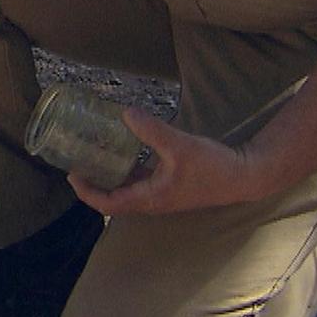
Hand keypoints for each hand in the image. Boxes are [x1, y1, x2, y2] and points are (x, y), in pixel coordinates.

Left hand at [69, 108, 266, 216]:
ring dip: (109, 175)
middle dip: (92, 182)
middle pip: (112, 198)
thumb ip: (151, 129)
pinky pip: (140, 178)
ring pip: (126, 188)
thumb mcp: (179, 145)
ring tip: (94, 153)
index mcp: (149, 199)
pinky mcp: (170, 184)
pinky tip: (124, 148)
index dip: (86, 191)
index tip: (71, 173)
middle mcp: (152, 201)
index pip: (107, 204)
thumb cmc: (213, 167)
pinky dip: (127, 167)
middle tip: (77, 160)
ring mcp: (161, 194)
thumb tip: (125, 113)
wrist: (245, 175)